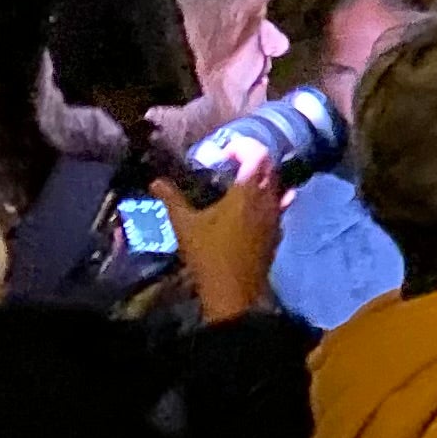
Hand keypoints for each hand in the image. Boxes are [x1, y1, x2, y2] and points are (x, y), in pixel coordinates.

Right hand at [160, 143, 285, 323]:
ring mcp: (276, 214)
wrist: (235, 291)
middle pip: (270, 166)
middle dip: (253, 157)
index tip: (225, 150)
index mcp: (248, 192)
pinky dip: (269, 194)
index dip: (244, 146)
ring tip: (239, 180)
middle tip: (231, 161)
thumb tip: (156, 181)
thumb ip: (172, 199)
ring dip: (262, 176)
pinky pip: (279, 202)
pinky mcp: (278, 229)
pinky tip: (257, 202)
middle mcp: (268, 198)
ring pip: (277, 184)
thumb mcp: (185, 226)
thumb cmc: (209, 255)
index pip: (257, 155)